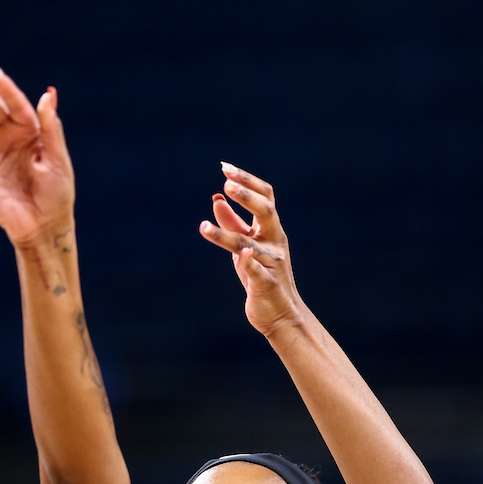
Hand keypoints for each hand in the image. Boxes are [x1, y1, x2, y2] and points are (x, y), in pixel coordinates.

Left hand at [200, 163, 302, 336]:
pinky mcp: (266, 284)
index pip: (265, 197)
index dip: (246, 181)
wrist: (280, 314)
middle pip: (266, 211)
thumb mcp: (246, 248)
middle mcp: (274, 242)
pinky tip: (241, 256)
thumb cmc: (262, 277)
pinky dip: (249, 263)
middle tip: (226, 185)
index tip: (226, 168)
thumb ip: (234, 224)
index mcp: (271, 230)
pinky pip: (256, 271)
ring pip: (249, 243)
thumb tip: (217, 199)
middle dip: (247, 196)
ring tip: (203, 228)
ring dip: (225, 234)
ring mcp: (272, 263)